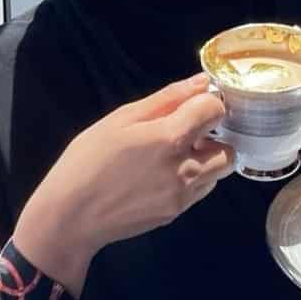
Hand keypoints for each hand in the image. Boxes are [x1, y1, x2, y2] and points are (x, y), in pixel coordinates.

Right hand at [13, 73, 235, 295]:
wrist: (71, 216)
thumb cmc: (87, 160)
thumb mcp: (121, 119)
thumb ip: (167, 99)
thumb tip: (202, 82)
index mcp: (170, 138)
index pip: (216, 111)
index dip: (207, 103)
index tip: (191, 106)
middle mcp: (185, 169)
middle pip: (229, 148)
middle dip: (214, 138)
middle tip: (185, 134)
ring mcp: (183, 196)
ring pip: (219, 173)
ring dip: (206, 160)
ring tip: (172, 156)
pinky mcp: (176, 214)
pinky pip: (201, 191)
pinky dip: (193, 180)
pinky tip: (162, 176)